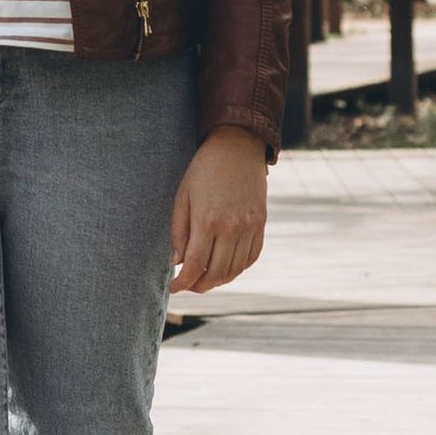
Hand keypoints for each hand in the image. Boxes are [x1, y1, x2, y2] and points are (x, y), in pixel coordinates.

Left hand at [170, 126, 268, 295]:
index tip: (174, 287)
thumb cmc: (204, 170)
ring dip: (219, 280)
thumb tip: (178, 263)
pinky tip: (225, 267)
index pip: (195, 265)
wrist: (238, 147)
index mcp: (207, 220)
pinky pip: (252, 257)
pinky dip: (238, 268)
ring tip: (205, 279)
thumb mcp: (183, 197)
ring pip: (236, 269)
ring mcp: (250, 227)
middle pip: (216, 273)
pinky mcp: (261, 224)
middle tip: (188, 286)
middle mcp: (232, 227)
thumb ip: (179, 232)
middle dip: (200, 286)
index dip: (183, 282)